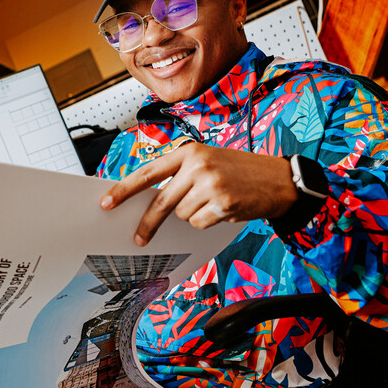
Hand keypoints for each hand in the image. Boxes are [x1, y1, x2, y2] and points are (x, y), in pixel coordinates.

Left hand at [99, 143, 298, 244]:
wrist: (281, 179)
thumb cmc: (240, 170)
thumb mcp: (207, 160)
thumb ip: (180, 174)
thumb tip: (150, 201)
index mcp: (188, 151)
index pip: (148, 172)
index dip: (124, 189)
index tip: (107, 203)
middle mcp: (197, 165)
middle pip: (161, 202)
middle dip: (148, 223)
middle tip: (138, 237)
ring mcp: (210, 184)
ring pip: (182, 215)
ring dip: (193, 215)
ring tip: (213, 201)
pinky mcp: (223, 203)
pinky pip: (200, 223)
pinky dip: (208, 222)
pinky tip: (224, 208)